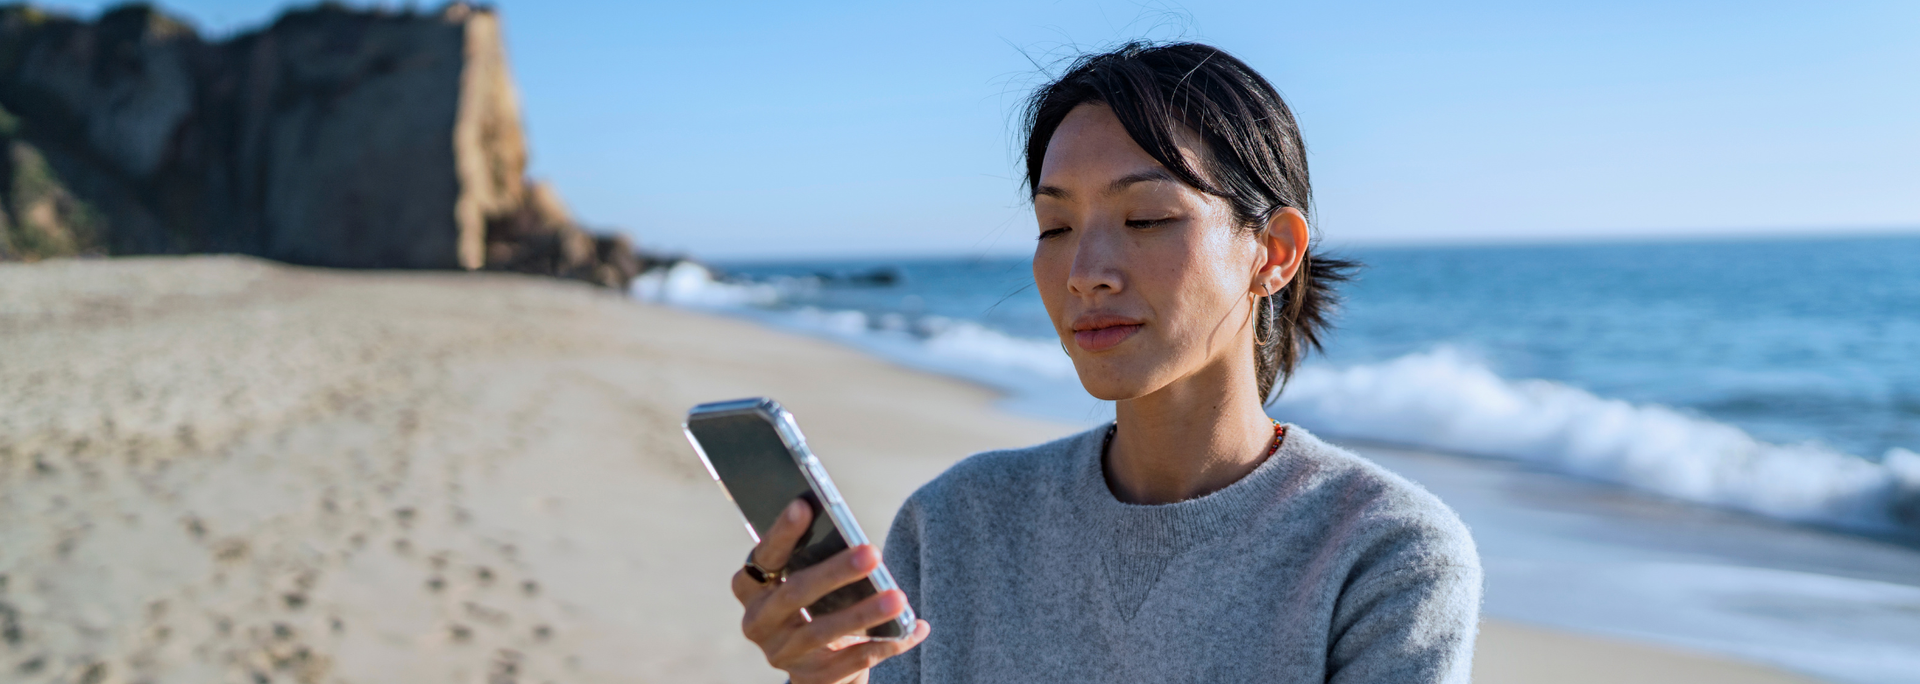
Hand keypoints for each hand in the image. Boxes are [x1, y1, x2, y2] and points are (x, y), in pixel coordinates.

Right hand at [732, 499, 930, 683]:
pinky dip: (885, 644)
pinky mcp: (809, 677)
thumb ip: (816, 556)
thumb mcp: (807, 578)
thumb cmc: (815, 601)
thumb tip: (854, 536)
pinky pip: (850, 662)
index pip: (764, 555)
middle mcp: (758, 621)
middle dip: (836, 572)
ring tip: (899, 598)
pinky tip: (913, 628)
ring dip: (864, 613)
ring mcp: (781, 653)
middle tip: (872, 552)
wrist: (815, 662)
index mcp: (751, 586)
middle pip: (796, 593)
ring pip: (822, 631)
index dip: (782, 532)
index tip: (804, 504)